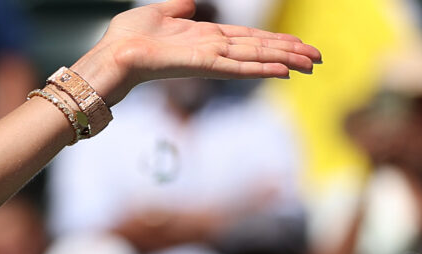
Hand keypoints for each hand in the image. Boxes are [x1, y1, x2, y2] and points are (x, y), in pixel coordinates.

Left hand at [72, 0, 318, 105]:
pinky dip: (259, 68)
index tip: (297, 45)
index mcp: (203, 38)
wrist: (109, 56)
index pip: (247, 39)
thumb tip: (188, 5)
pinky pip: (235, 66)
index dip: (273, 41)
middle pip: (258, 49)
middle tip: (318, 59)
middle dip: (289, 53)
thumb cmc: (125, 39)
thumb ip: (176, 10)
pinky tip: (281, 72)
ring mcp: (207, 58)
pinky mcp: (200, 65)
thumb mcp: (156, 15)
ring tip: (311, 64)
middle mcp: (211, 49)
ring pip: (254, 57)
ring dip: (284, 60)